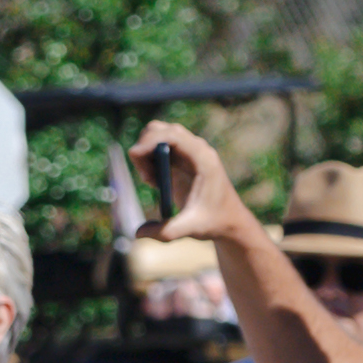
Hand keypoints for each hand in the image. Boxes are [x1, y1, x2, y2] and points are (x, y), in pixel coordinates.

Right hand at [132, 122, 269, 256]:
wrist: (228, 220)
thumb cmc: (214, 221)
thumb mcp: (190, 228)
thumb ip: (164, 231)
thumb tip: (137, 232)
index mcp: (202, 158)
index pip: (172, 135)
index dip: (149, 141)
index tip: (134, 157)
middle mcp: (196, 149)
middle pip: (161, 129)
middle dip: (145, 149)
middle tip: (147, 178)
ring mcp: (189, 151)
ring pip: (156, 135)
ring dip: (145, 155)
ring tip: (153, 180)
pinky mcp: (182, 158)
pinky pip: (157, 147)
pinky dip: (149, 160)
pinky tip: (158, 181)